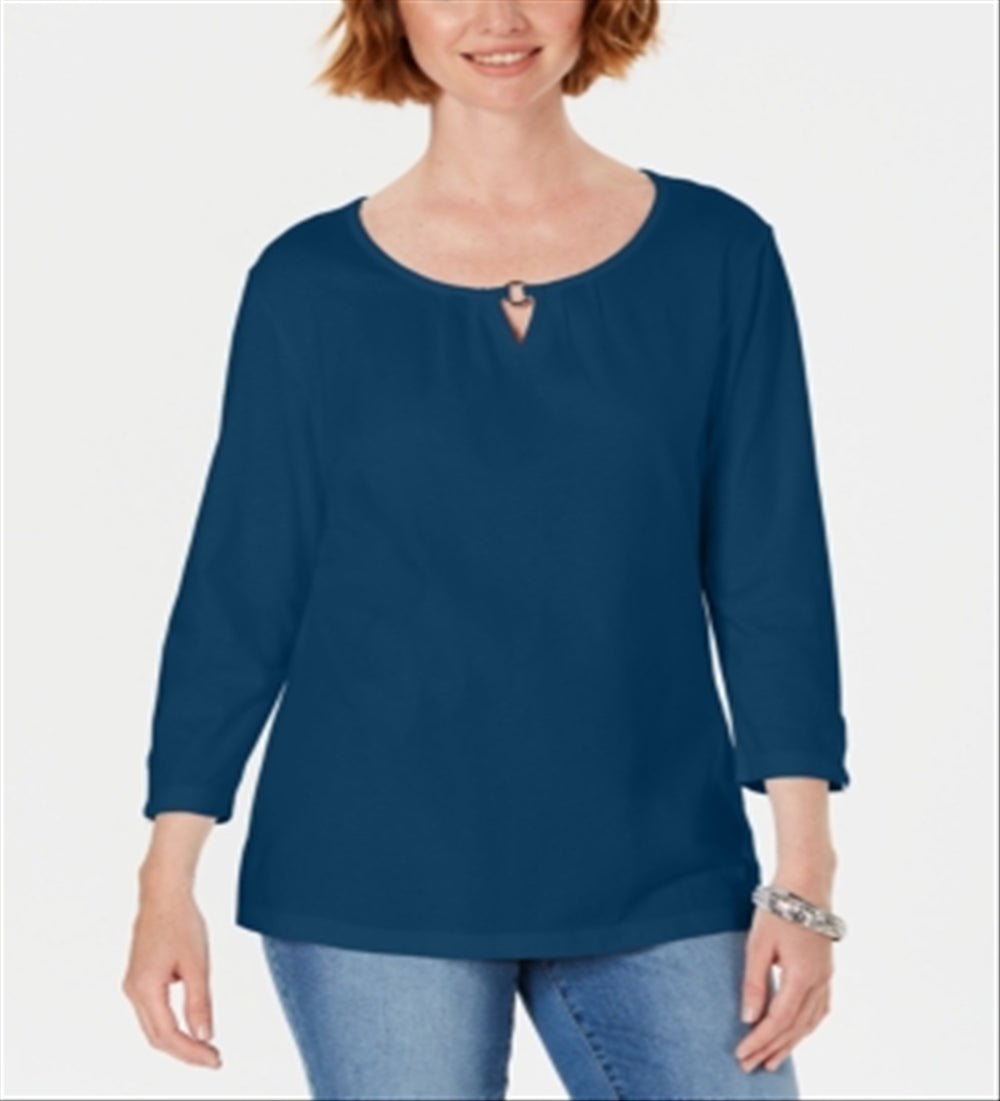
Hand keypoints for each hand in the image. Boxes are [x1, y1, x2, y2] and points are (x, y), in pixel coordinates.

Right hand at [122, 886, 222, 1068]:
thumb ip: (200, 1002)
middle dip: (185, 1051)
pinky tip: (191, 1025)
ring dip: (178, 1041)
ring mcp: (134, 985)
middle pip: (157, 1037)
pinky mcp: (140, 979)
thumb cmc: (180, 921)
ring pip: (154, 1027)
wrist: (163, 894)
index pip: (168, 1035)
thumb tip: (205, 1036)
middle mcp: (134, 990)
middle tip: (213, 1059)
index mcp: (145, 988)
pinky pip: (153, 1012)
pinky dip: (171, 1024)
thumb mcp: (197, 963)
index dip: (191, 1052)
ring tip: (205, 1047)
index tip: (214, 1059)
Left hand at [733, 897, 833, 1073]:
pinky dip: (806, 1026)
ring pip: (810, 1022)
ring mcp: (826, 976)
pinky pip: (819, 1009)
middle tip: (752, 1067)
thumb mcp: (759, 943)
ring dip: (791, 1043)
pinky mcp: (826, 969)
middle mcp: (819, 982)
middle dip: (773, 1049)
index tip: (742, 1055)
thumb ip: (755, 982)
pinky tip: (797, 1031)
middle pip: (796, 1028)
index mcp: (802, 977)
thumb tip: (748, 1018)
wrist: (807, 882)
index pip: (778, 1021)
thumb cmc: (779, 908)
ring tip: (773, 1059)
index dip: (760, 1042)